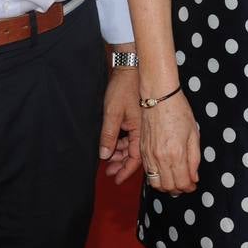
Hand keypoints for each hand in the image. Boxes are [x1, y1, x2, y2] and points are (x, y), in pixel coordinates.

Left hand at [100, 68, 141, 183]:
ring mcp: (140, 124)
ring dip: (120, 154)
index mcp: (140, 130)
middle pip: (134, 154)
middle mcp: (143, 130)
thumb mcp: (112, 113)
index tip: (116, 179)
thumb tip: (105, 155)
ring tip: (108, 161)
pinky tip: (113, 148)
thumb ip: (109, 135)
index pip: (135, 158)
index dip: (126, 170)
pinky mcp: (136, 119)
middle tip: (109, 172)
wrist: (130, 68)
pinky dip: (122, 144)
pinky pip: (130, 137)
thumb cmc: (123, 88)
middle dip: (121, 164)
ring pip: (131, 146)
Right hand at [139, 91, 198, 194]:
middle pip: (168, 187)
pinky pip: (147, 172)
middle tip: (186, 183)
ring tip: (175, 179)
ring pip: (156, 183)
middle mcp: (160, 158)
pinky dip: (156, 177)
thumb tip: (194, 177)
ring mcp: (149, 155)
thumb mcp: (194, 134)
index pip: (182, 183)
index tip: (193, 184)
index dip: (189, 187)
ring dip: (166, 186)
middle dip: (179, 189)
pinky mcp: (142, 151)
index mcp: (176, 154)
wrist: (158, 97)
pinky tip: (164, 171)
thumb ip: (194, 159)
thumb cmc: (179, 111)